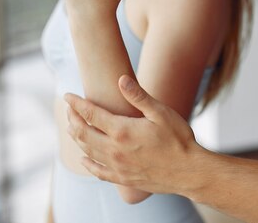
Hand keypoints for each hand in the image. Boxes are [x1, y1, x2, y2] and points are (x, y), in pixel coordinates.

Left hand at [64, 75, 202, 194]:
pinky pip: (98, 171)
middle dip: (72, 119)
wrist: (189, 172)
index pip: (91, 114)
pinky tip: (84, 158)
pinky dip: (88, 163)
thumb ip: (139, 96)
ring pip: (87, 151)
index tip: (68, 95)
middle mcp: (115, 150)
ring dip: (77, 138)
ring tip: (72, 127)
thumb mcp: (161, 113)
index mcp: (122, 131)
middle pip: (83, 133)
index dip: (77, 104)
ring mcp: (117, 166)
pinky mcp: (123, 178)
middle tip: (69, 109)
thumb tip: (121, 79)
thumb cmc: (179, 139)